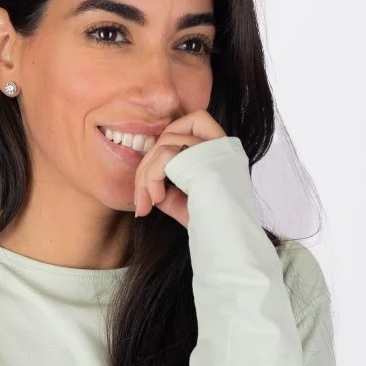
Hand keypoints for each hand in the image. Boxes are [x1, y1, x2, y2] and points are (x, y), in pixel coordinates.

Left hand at [133, 110, 227, 228]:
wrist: (224, 243)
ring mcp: (217, 148)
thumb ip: (166, 181)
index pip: (192, 122)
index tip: (155, 184)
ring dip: (146, 177)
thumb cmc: (207, 227)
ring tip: (147, 204)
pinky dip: (152, 178)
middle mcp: (223, 144)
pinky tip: (157, 200)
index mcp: (221, 151)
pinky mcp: (207, 158)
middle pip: (170, 135)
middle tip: (140, 203)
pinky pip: (165, 155)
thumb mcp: (182, 200)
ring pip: (165, 144)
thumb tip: (144, 175)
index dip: (165, 146)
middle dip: (146, 169)